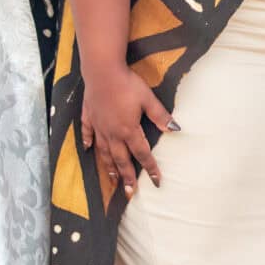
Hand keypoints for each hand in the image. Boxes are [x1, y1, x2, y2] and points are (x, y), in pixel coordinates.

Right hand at [80, 64, 175, 193]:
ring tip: (111, 179)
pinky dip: (89, 143)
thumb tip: (176, 128)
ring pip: (103, 151)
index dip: (150, 168)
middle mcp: (112, 133)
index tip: (156, 181)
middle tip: (129, 192)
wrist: (102, 72)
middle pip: (120, 159)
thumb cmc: (127, 84)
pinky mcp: (89, 117)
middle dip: (126, 177)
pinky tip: (89, 149)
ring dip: (108, 166)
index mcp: (128, 130)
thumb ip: (160, 115)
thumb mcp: (148, 99)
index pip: (142, 153)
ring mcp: (99, 126)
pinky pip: (88, 133)